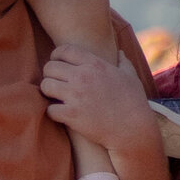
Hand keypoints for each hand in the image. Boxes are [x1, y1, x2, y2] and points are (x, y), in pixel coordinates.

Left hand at [40, 44, 156, 152]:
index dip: (56, 55)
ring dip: (48, 92)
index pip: (64, 50)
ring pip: (46, 85)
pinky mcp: (72, 115)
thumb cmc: (134, 103)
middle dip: (50, 74)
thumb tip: (120, 53)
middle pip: (50, 67)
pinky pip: (49, 109)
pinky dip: (52, 112)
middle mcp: (83, 77)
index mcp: (95, 64)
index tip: (56, 63)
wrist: (133, 129)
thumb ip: (123, 62)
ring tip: (55, 97)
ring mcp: (76, 96)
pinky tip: (60, 114)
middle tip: (55, 83)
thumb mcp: (131, 77)